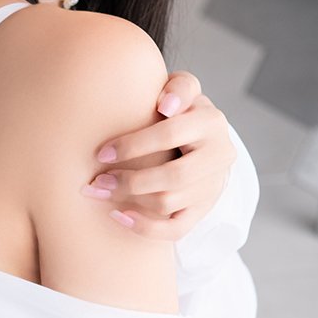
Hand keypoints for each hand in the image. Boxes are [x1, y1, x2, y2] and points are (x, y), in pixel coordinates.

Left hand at [82, 71, 236, 237]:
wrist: (202, 141)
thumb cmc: (180, 112)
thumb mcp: (182, 91)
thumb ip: (178, 88)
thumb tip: (165, 104)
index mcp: (212, 122)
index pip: (172, 134)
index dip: (134, 145)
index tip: (102, 153)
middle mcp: (219, 156)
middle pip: (174, 177)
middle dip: (131, 181)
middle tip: (97, 181)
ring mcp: (212, 186)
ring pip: (170, 203)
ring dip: (130, 202)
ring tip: (100, 193)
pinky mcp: (202, 210)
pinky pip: (176, 229)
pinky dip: (145, 227)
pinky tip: (119, 217)